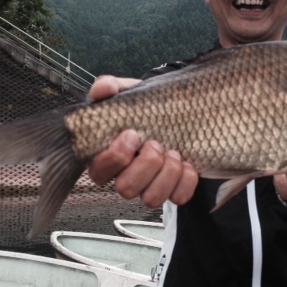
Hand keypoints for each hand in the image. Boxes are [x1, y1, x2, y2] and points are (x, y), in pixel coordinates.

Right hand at [87, 75, 198, 206]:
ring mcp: (148, 187)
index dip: (115, 157)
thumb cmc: (144, 106)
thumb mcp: (126, 92)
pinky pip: (178, 198)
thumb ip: (109, 87)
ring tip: (174, 152)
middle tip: (156, 143)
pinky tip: (188, 163)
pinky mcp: (172, 190)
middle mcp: (125, 177)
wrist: (176, 111)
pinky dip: (186, 181)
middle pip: (125, 189)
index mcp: (106, 157)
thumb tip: (103, 88)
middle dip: (145, 166)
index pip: (99, 171)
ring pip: (151, 199)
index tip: (132, 134)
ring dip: (166, 174)